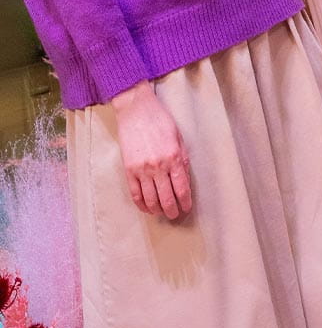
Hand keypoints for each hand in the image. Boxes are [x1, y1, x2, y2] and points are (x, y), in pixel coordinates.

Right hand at [111, 83, 191, 219]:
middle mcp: (158, 166)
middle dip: (173, 210)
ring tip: (163, 213)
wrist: (136, 111)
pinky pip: (135, 194)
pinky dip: (141, 205)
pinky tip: (147, 209)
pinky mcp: (128, 170)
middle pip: (166, 197)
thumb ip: (183, 158)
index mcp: (174, 157)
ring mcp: (141, 170)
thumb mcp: (179, 137)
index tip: (187, 208)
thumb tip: (184, 177)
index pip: (182, 188)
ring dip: (158, 210)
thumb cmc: (160, 120)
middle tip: (176, 216)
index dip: (185, 201)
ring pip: (150, 199)